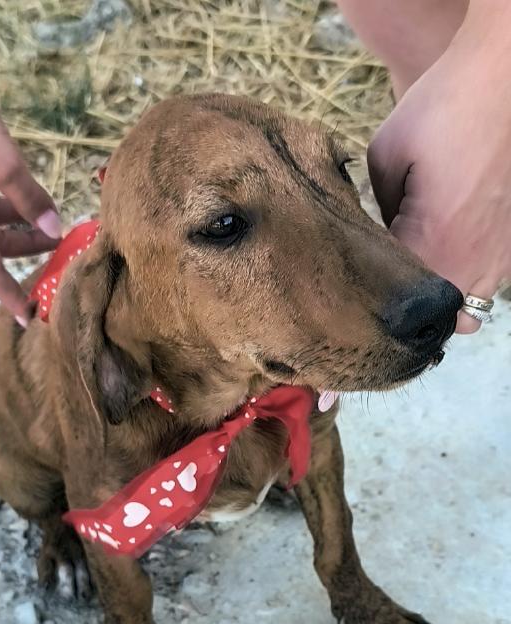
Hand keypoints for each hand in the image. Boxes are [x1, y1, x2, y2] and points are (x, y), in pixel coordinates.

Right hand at [0, 69, 60, 324]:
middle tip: (58, 242)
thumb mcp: (4, 162)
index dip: (9, 295)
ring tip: (45, 214)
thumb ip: (31, 199)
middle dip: (26, 248)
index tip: (28, 316)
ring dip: (16, 223)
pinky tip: (18, 188)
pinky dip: (2, 203)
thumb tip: (55, 229)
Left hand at [367, 22, 509, 332]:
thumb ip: (374, 212)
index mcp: (434, 241)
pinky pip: (487, 286)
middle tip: (384, 289)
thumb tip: (376, 242)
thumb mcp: (384, 157)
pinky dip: (465, 282)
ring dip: (440, 301)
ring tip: (417, 276)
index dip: (370, 295)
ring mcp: (499, 255)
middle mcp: (473, 259)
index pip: (394, 298)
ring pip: (466, 311)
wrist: (502, 79)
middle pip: (432, 317)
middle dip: (407, 309)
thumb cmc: (442, 109)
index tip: (354, 284)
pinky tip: (447, 257)